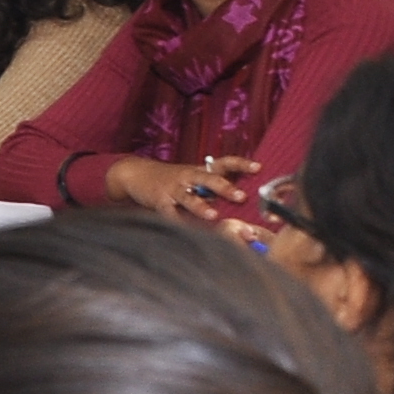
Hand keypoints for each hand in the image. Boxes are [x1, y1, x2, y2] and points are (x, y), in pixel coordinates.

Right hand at [107, 153, 253, 222]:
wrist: (135, 173)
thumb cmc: (171, 179)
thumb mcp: (193, 176)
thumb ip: (213, 186)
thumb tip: (241, 199)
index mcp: (199, 169)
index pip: (224, 163)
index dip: (241, 164)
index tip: (258, 167)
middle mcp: (188, 176)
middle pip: (209, 179)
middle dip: (225, 188)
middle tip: (241, 196)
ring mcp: (173, 188)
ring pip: (189, 197)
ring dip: (201, 206)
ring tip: (213, 215)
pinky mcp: (159, 200)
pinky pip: (170, 213)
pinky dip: (178, 222)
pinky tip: (187, 231)